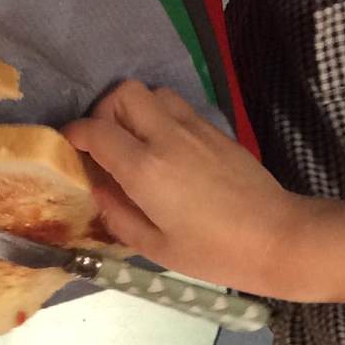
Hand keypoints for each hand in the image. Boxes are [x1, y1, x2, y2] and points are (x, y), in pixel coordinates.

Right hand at [63, 81, 312, 298]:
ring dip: (134, 109)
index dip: (74, 135)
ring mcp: (194, 128)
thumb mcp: (155, 247)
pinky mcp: (215, 130)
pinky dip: (159, 117)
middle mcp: (167, 137)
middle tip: (103, 142)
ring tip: (133, 142)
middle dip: (103, 111)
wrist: (276, 237)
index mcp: (146, 170)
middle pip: (123, 93)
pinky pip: (177, 106)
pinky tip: (164, 149)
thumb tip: (97, 188)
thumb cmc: (213, 252)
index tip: (68, 147)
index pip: (96, 132)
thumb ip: (118, 213)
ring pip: (152, 92)